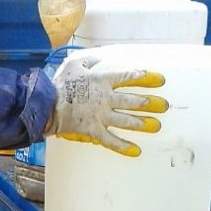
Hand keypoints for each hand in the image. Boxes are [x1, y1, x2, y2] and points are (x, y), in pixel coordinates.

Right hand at [45, 54, 167, 155]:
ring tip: (157, 125)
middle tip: (164, 106)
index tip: (160, 80)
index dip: (146, 78)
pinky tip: (136, 151)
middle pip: (133, 101)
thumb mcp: (74, 65)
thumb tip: (98, 59)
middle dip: (151, 103)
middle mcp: (106, 98)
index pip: (130, 77)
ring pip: (127, 120)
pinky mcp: (94, 130)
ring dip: (143, 123)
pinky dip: (123, 147)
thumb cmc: (60, 84)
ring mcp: (101, 116)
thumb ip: (89, 61)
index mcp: (103, 81)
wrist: (47, 104)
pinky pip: (111, 140)